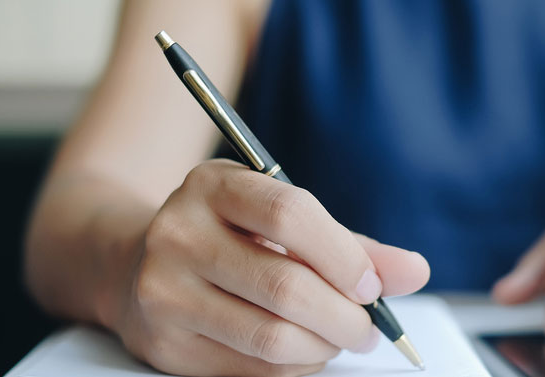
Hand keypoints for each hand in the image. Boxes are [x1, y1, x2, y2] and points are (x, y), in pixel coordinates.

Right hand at [102, 159, 429, 376]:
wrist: (131, 262)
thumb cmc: (225, 234)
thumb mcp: (277, 217)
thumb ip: (348, 244)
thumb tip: (413, 271)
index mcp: (213, 185)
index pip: (289, 216)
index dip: (344, 257)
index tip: (372, 286)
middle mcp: (179, 233)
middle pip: (286, 286)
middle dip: (346, 317)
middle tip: (368, 327)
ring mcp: (164, 291)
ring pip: (271, 337)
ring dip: (325, 347)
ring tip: (341, 338)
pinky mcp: (165, 345)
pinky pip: (252, 370)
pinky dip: (297, 367)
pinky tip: (306, 351)